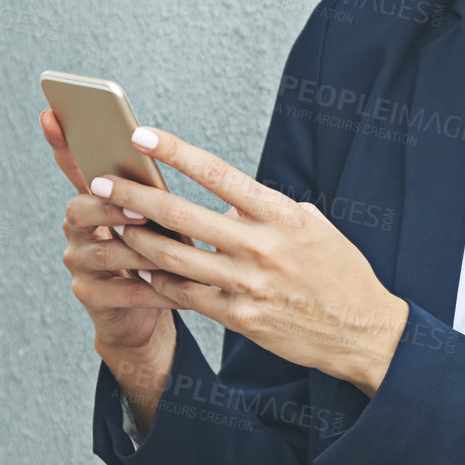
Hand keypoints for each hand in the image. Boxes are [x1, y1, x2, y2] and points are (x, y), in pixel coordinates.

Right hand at [42, 107, 177, 354]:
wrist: (143, 314)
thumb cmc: (156, 255)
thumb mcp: (158, 221)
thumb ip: (155, 194)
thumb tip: (177, 155)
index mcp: (94, 201)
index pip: (72, 167)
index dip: (60, 143)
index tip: (50, 113)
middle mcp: (77, 229)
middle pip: (80, 209)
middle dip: (111, 207)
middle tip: (142, 209)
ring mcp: (79, 263)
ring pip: (105, 251)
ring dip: (143, 251)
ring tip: (179, 253)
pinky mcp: (90, 296)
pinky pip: (123, 291)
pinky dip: (156, 290)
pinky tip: (184, 290)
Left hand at [81, 125, 409, 395]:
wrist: (362, 330)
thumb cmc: (339, 272)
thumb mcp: (312, 226)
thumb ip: (267, 210)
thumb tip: (228, 202)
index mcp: (281, 215)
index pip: (219, 173)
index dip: (176, 151)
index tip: (142, 135)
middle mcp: (261, 247)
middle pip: (183, 216)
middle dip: (135, 196)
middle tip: (101, 181)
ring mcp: (249, 285)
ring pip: (175, 258)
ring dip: (138, 240)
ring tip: (114, 226)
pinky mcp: (241, 318)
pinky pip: (187, 296)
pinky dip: (161, 281)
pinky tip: (143, 269)